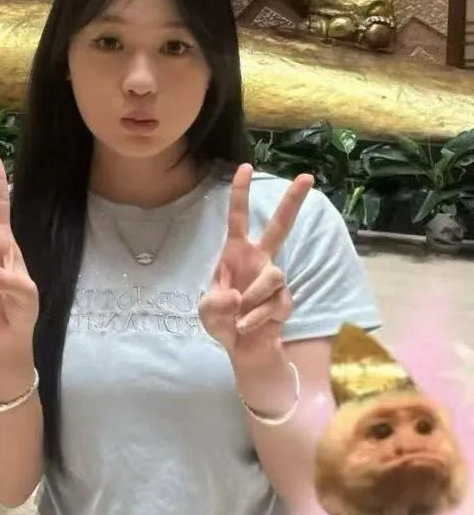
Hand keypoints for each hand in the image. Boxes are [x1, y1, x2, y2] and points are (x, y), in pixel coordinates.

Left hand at [199, 164, 311, 362]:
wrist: (242, 348)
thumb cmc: (222, 319)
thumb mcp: (206, 311)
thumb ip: (215, 303)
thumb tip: (238, 297)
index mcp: (236, 252)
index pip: (237, 217)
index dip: (240, 193)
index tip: (245, 166)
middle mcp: (259, 259)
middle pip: (279, 226)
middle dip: (293, 202)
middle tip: (307, 176)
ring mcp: (274, 279)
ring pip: (274, 274)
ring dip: (253, 296)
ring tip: (239, 315)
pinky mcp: (285, 300)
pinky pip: (274, 304)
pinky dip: (255, 318)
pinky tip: (246, 327)